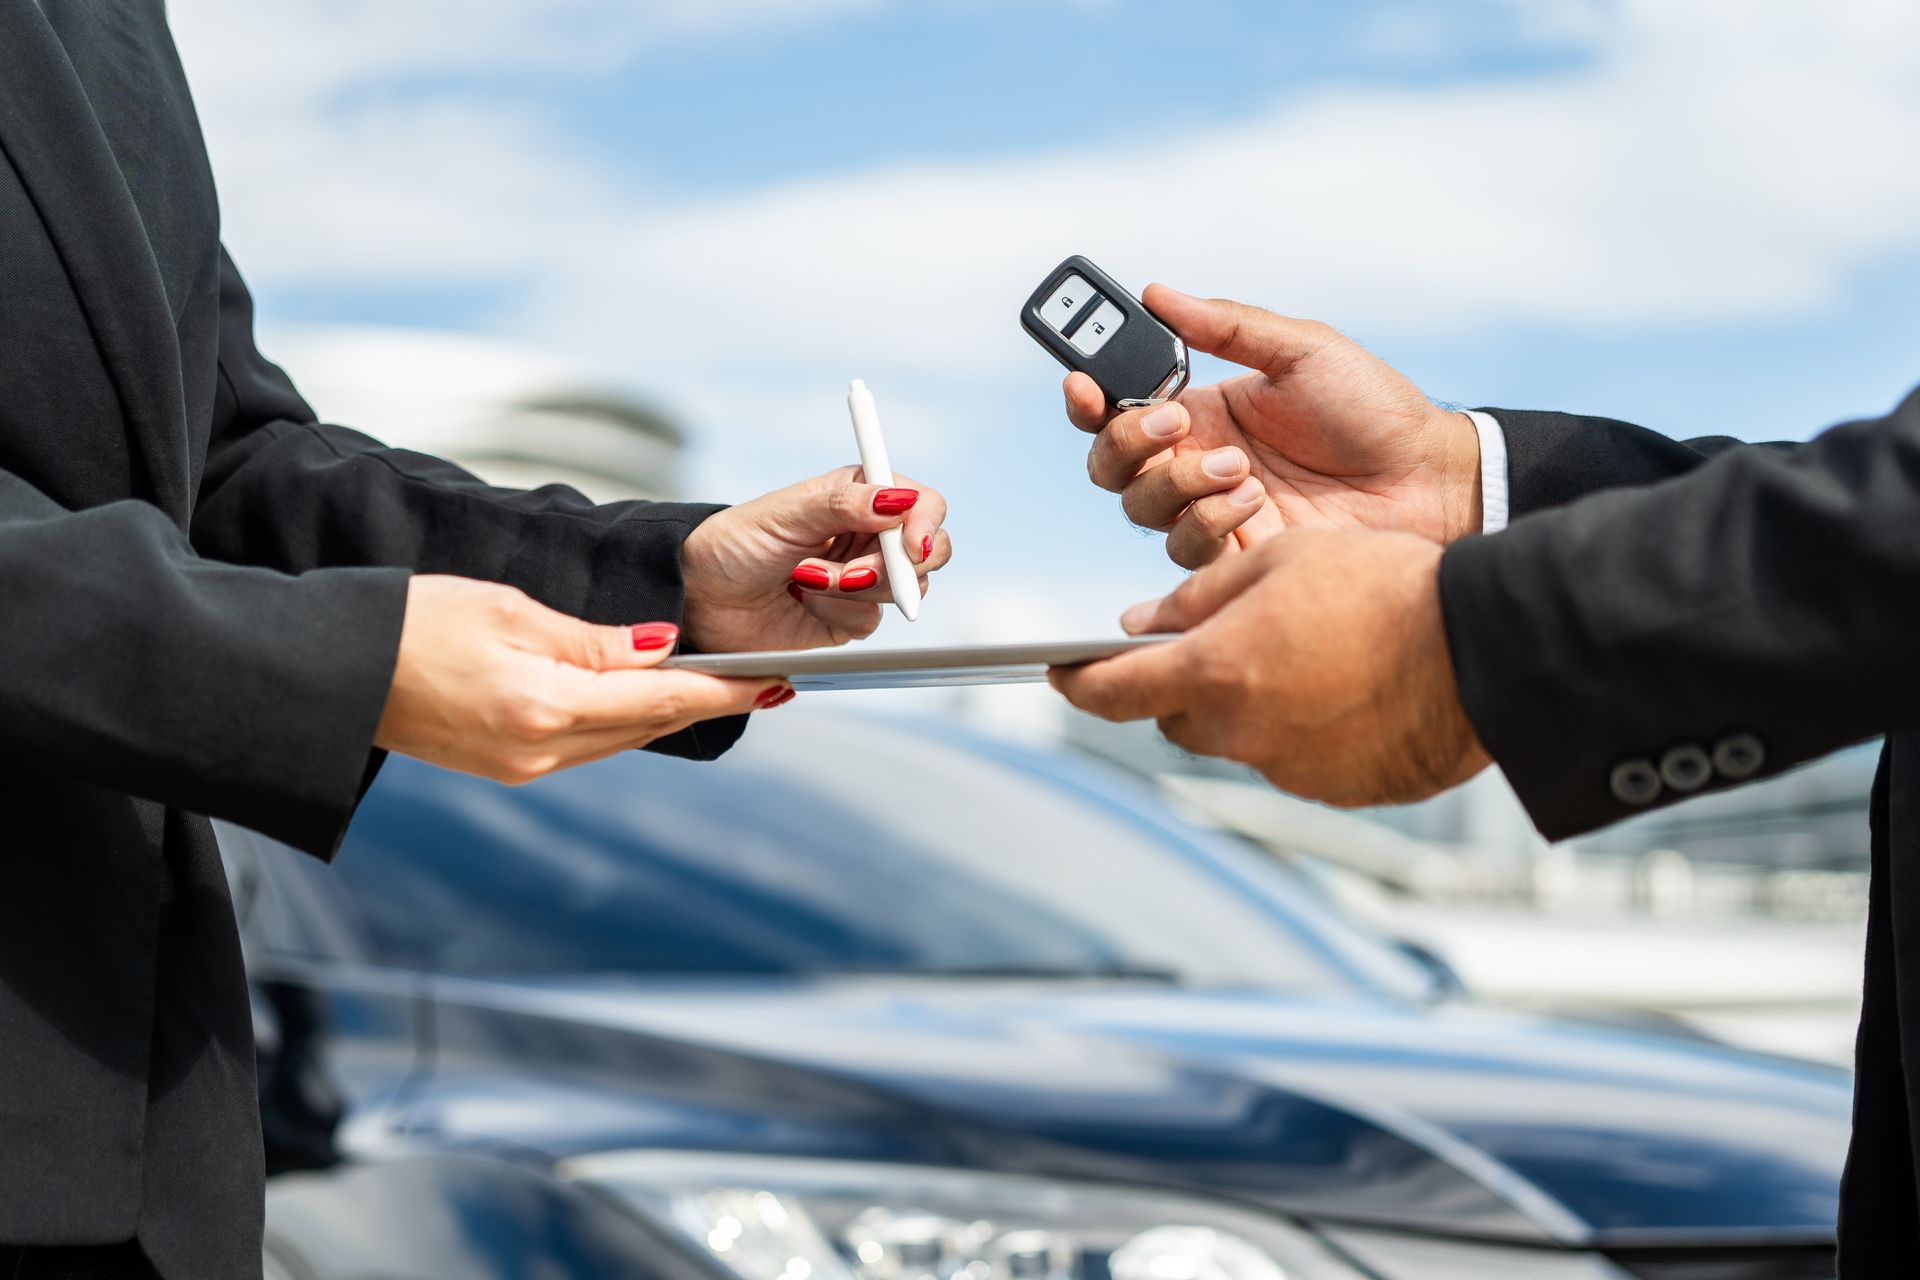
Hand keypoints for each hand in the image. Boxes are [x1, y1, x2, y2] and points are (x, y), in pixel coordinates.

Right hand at [375, 576, 789, 784]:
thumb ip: (592, 640)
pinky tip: (642, 699)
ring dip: (665, 714)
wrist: (333, 673)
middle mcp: (539, 752)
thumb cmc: (410, 623)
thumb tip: (661, 651)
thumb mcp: (508, 610)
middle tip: (763, 680)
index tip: (774, 681)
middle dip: (705, 703)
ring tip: (715, 686)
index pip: (659, 701)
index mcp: (543, 707)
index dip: (723, 692)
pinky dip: (621, 721)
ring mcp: (522, 768)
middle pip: (646, 727)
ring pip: (619, 739)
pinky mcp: (506, 767)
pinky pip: (586, 745)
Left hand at [680, 466, 950, 652]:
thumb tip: (898, 499)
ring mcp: (863, 579)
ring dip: (854, 588)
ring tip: (804, 578)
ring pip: (904, 589)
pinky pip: (872, 620)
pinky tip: (804, 602)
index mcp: (860, 495)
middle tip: (853, 575)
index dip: (925, 524)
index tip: (912, 546)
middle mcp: (869, 535)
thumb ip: (845, 504)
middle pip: (929, 551)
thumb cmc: (735, 543)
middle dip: (895, 566)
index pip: (922, 503)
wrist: (701, 599)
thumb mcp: (786, 513)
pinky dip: (839, 612)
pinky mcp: (850, 617)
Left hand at [1048, 530, 1489, 805]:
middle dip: (1180, 682)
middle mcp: (1242, 733)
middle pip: (1176, 716)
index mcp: (1214, 673)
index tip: (1060, 672)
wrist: (1488, 649)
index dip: (1077, 681)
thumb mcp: (1282, 561)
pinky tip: (1345, 688)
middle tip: (1214, 640)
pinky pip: (1295, 757)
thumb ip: (1201, 595)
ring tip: (1305, 652)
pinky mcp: (1337, 791)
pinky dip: (1302, 727)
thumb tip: (1144, 622)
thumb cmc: (1388, 589)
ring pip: (1238, 735)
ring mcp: (1290, 769)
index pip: (1112, 692)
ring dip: (1249, 701)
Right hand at [1065, 285, 1482, 567]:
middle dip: (1126, 442)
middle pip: (1111, 465)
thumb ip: (1225, 326)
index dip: (1088, 398)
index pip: (1119, 407)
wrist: (1428, 479)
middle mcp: (1197, 461)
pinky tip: (1254, 500)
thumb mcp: (1302, 350)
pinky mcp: (1237, 554)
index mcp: (1205, 409)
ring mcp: (1214, 510)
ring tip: (1238, 467)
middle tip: (1174, 420)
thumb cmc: (1375, 411)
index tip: (1083, 385)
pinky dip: (1208, 520)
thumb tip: (1157, 293)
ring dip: (1177, 483)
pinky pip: (1185, 548)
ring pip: (1140, 509)